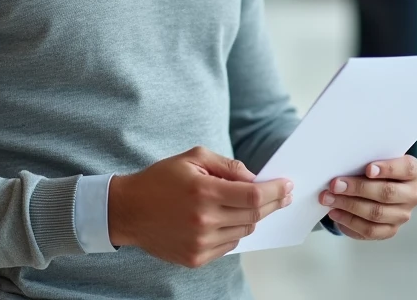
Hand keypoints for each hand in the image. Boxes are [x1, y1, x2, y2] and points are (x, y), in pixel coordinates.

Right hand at [108, 146, 292, 267]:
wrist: (129, 210)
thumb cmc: (161, 179)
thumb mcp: (193, 158)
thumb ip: (228, 166)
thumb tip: (255, 178)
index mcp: (203, 192)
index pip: (253, 196)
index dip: (274, 191)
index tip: (287, 185)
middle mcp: (203, 221)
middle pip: (253, 216)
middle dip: (271, 203)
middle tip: (281, 194)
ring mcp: (200, 243)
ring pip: (244, 232)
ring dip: (250, 217)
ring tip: (243, 204)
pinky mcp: (196, 258)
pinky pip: (229, 246)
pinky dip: (233, 231)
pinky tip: (224, 218)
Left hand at [319, 155, 416, 239]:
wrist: (372, 187)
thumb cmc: (372, 168)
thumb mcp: (373, 158)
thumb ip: (365, 159)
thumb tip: (342, 164)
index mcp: (414, 172)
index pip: (407, 169)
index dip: (388, 169)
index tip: (368, 169)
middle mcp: (412, 194)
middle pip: (387, 193)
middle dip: (358, 188)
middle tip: (335, 184)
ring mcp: (403, 215)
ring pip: (376, 213)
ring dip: (348, 205)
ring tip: (329, 198)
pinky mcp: (390, 230)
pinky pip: (370, 229)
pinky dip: (349, 221)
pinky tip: (335, 212)